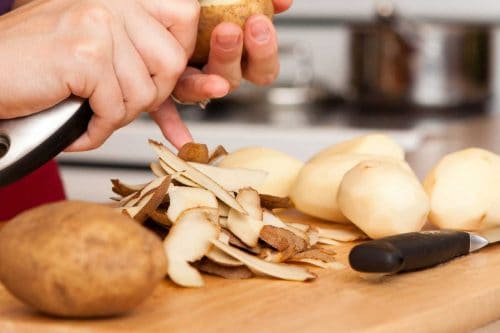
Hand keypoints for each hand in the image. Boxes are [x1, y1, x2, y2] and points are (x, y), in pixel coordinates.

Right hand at [0, 0, 198, 150]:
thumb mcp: (100, 50)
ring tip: (90, 113)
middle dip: (151, 96)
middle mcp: (113, 0)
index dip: (179, 53)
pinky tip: (77, 127)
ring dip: (119, 116)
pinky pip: (116, 109)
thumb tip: (210, 86)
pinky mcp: (85, 54)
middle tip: (117, 104)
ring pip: (145, 92)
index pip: (185, 14)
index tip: (158, 74)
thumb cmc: (38, 66)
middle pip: (171, 61)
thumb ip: (146, 57)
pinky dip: (97, 130)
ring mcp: (99, 23)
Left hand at [154, 0, 292, 147]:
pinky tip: (181, 139)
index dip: (264, 52)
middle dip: (232, 57)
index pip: (261, 69)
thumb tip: (285, 2)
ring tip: (194, 61)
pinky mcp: (161, 85)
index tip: (259, 23)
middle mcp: (215, 73)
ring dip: (205, 83)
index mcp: (237, 56)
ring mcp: (188, 81)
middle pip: (232, 80)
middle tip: (229, 31)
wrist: (159, 6)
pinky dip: (173, 126)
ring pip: (199, 92)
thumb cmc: (202, 4)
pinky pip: (166, 110)